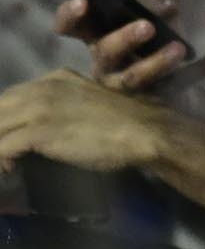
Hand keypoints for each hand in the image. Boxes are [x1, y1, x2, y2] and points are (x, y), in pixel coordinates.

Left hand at [0, 69, 169, 173]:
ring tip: (5, 162)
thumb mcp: (93, 100)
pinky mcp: (39, 131)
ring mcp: (39, 108)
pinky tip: (8, 169)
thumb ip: (70, 104)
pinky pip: (3, 146)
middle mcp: (42, 88)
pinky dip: (2, 159)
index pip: (12, 96)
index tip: (10, 137)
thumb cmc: (129, 121)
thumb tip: (57, 124)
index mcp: (55, 79)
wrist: (146, 131)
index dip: (6, 119)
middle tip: (7, 151)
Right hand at [58, 0, 204, 93]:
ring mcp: (128, 87)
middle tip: (148, 26)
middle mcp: (106, 65)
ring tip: (180, 48)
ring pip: (135, 78)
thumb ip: (158, 9)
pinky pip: (179, 86)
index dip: (70, 16)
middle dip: (125, 38)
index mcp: (98, 40)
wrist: (173, 94)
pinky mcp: (156, 102)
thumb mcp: (153, 24)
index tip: (84, 1)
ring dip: (158, 61)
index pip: (71, 28)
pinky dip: (201, 69)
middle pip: (107, 52)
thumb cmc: (153, 49)